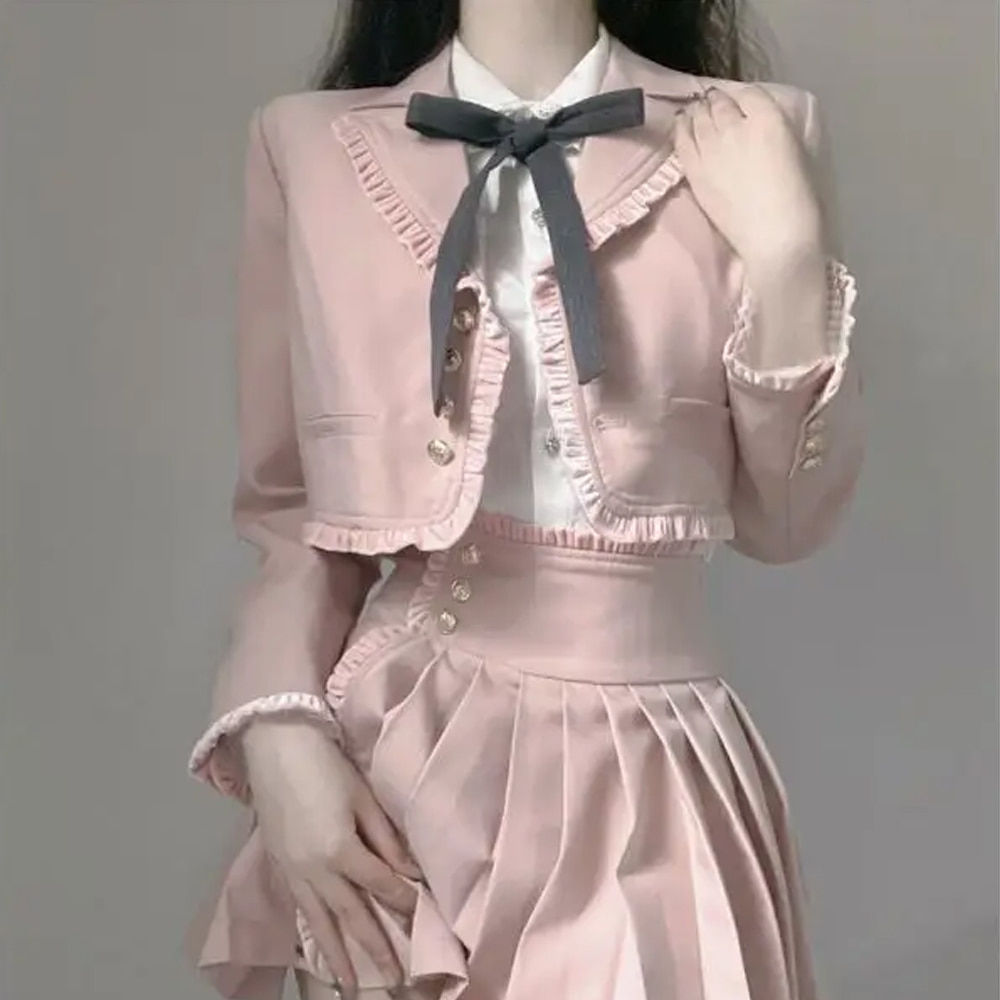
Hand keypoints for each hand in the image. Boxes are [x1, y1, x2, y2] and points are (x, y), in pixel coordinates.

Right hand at [240, 718, 421, 998]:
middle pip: (351, 916)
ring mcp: (294, 871)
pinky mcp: (279, 865)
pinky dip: (313, 932)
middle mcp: (315, 870)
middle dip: (374, 948)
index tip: (425, 920)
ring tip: (351, 986)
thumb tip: (411, 872)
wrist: (274, 745)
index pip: (381, 885)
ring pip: (320, 922)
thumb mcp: (363, 796)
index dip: (404, 902)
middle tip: (395, 980)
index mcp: (340, 849)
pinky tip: (320, 946)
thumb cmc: (325, 764)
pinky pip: (300, 908)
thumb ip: (386, 838)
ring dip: (337, 955)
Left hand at [674, 84, 824, 265]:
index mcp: (769, 120)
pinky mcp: (695, 171)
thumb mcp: (797, 152)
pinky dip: (681, 128)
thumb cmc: (798, 201)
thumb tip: (760, 127)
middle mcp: (736, 127)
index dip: (745, 98)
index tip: (743, 104)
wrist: (775, 238)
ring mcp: (711, 149)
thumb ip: (776, 132)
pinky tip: (681, 123)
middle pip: (720, 103)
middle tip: (714, 104)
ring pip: (699, 118)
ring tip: (696, 111)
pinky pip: (682, 140)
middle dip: (718, 102)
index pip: (751, 94)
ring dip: (698, 112)